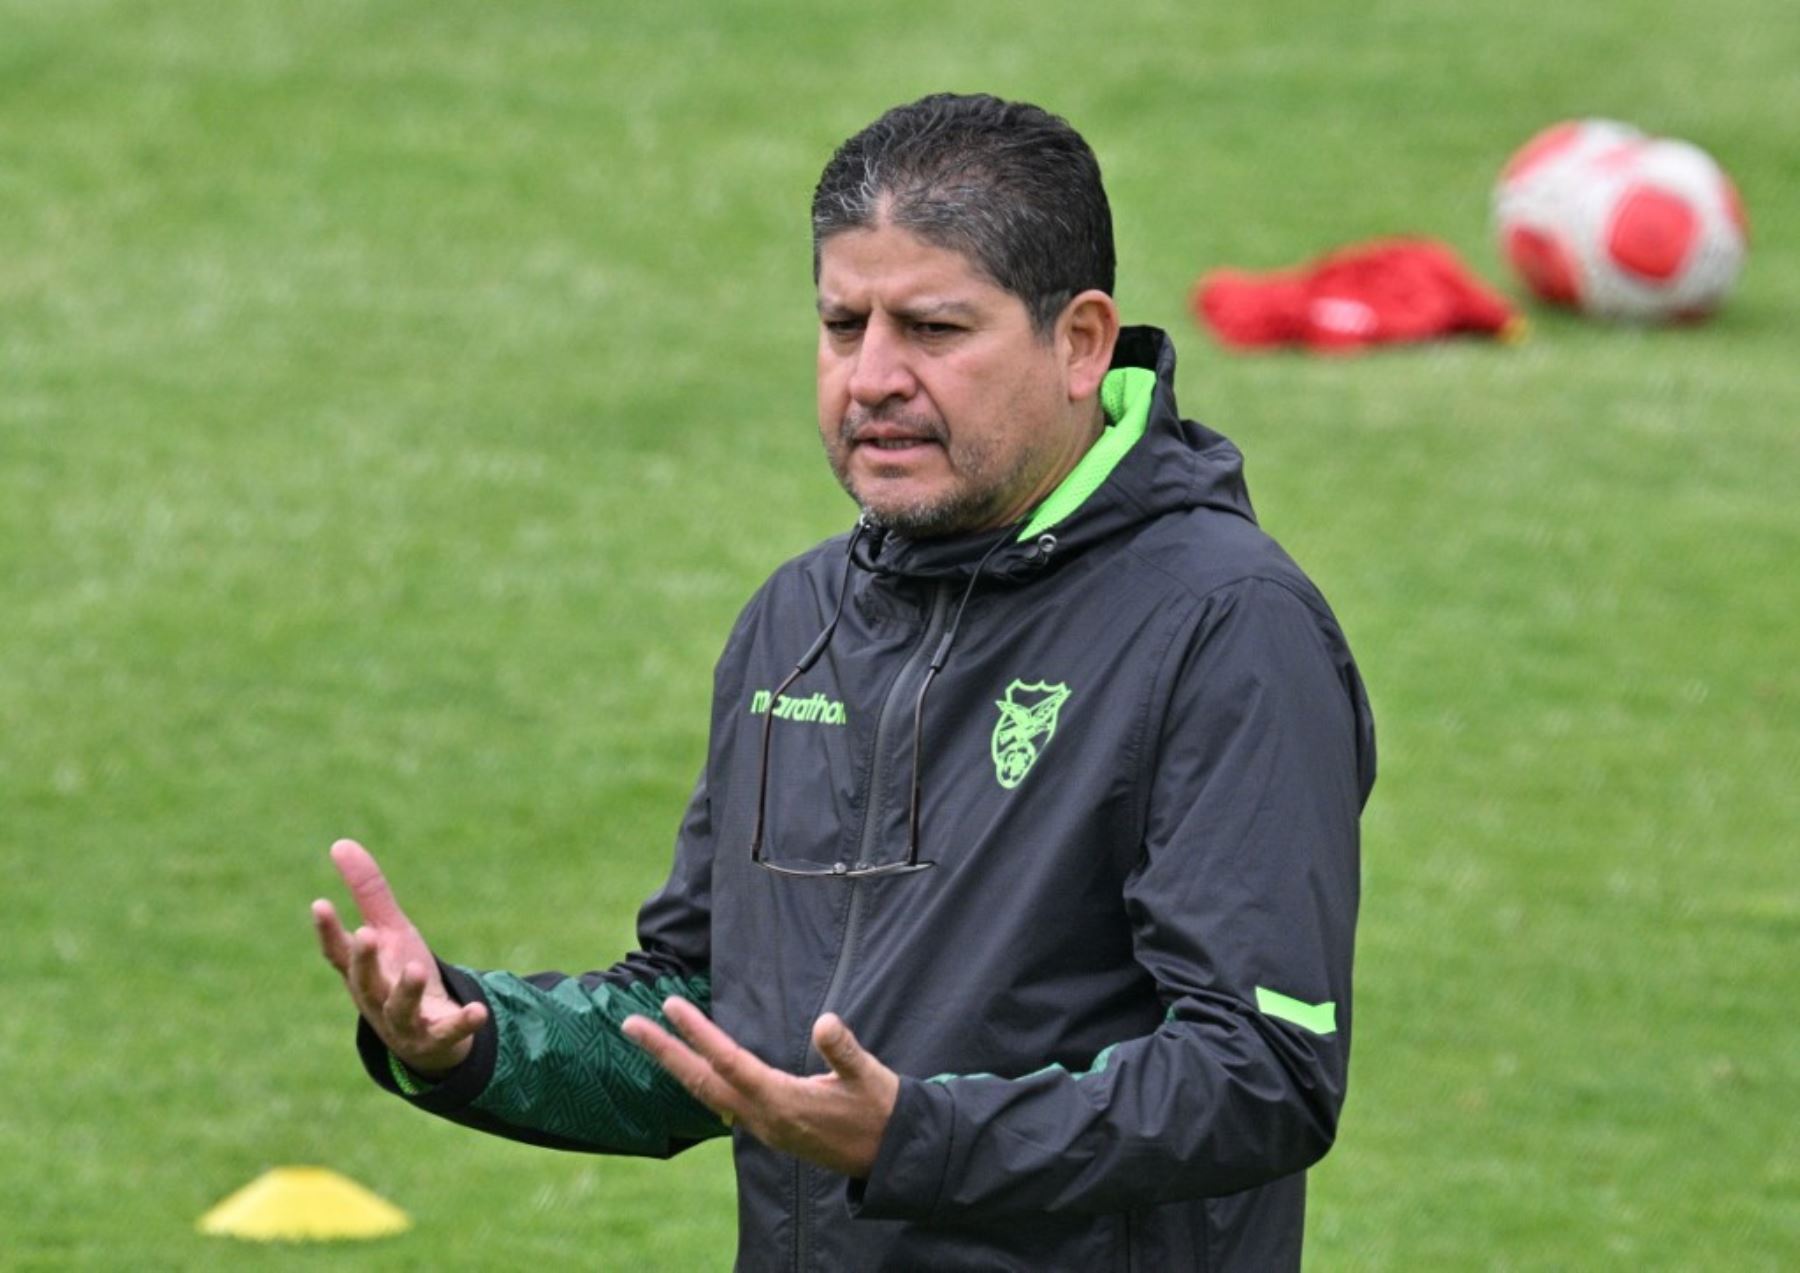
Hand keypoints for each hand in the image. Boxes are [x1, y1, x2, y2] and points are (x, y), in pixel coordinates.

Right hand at [312, 838, 487, 1077]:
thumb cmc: (400, 975)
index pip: (338, 953)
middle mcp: (376, 1000)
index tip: (320, 903)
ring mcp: (404, 1022)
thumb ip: (368, 892)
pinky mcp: (436, 1038)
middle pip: (364, 982)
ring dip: (406, 990)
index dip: (328, 931)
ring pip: (400, 1009)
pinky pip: (448, 1032)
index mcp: (362, 973)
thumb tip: (340, 843)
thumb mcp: (390, 932)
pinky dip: (462, 1024)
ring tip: (417, 968)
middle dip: (364, 961)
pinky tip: (478, 1011)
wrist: (427, 1037)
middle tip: (366, 934)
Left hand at [622, 998, 896, 1178]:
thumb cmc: (880, 1111)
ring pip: (707, 1094)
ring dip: (677, 1065)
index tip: (671, 1006)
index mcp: (782, 1102)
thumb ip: (843, 1051)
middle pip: (701, 1082)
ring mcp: (763, 1127)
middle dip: (664, 1053)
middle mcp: (763, 1118)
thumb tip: (825, 1022)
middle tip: (629, 1024)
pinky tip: (692, 1069)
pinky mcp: (769, 1129)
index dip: (698, 1033)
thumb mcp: (868, 1076)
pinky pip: (722, 1103)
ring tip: (650, 1040)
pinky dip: (700, 1081)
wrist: (889, 1155)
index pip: (729, 1062)